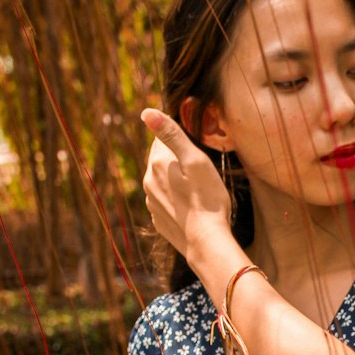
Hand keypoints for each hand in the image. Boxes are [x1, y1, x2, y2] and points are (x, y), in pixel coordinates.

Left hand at [141, 108, 231, 266]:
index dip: (179, 140)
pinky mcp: (159, 220)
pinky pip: (166, 201)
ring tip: (198, 188)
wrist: (206, 242)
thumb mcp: (196, 161)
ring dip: (177, 180)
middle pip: (162, 160)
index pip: (162, 139)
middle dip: (177, 160)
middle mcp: (149, 181)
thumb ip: (172, 134)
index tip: (195, 147)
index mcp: (157, 163)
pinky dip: (177, 199)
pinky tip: (192, 206)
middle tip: (200, 168)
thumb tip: (146, 112)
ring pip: (163, 181)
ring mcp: (152, 203)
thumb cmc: (207, 199)